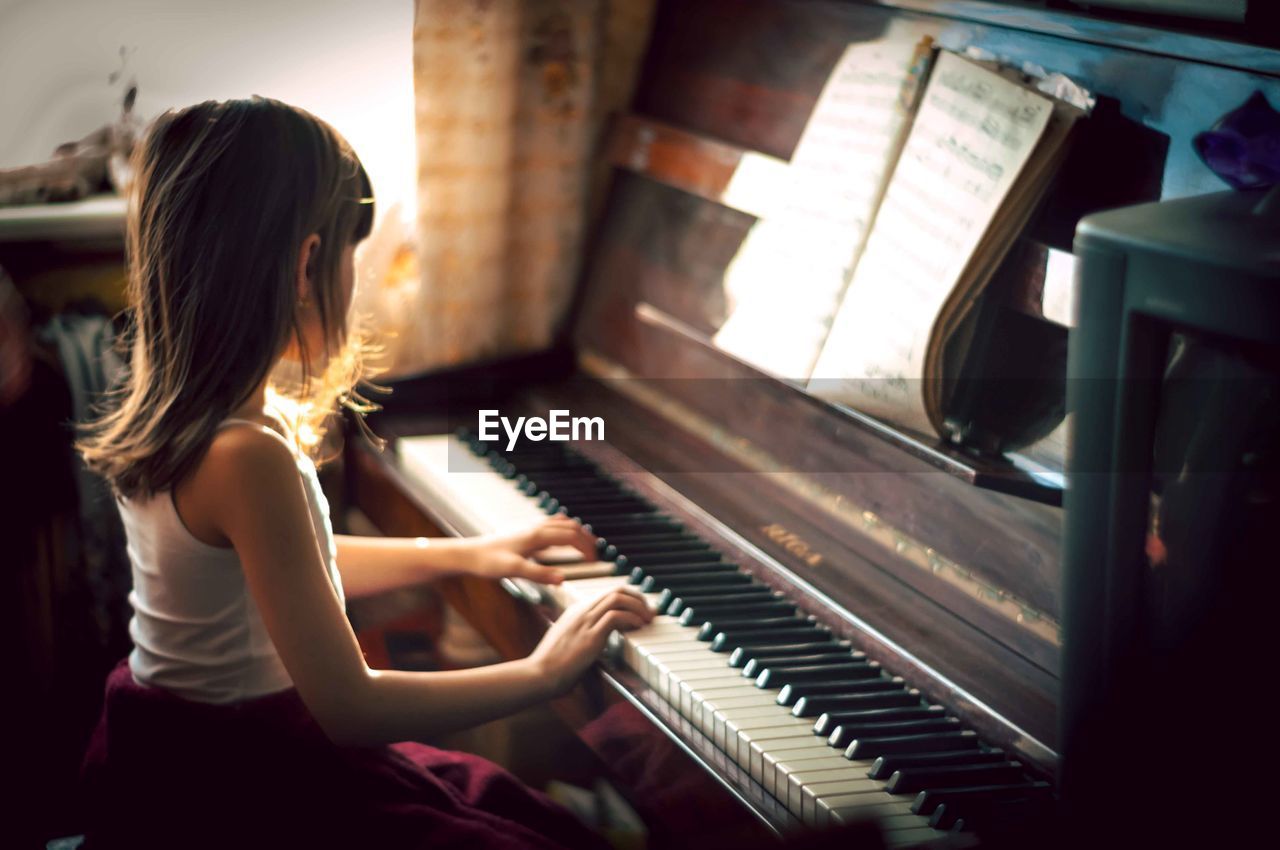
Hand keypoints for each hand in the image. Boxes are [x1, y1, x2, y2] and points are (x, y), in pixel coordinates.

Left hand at [462, 517, 597, 584]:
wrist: (468, 554)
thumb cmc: (488, 562)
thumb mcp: (514, 571)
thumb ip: (539, 574)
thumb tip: (562, 579)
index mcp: (538, 536)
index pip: (572, 537)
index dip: (587, 548)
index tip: (595, 561)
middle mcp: (536, 528)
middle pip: (570, 527)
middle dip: (586, 539)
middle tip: (596, 554)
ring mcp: (530, 528)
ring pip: (561, 524)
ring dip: (577, 532)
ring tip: (586, 545)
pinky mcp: (524, 532)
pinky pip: (550, 525)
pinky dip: (563, 530)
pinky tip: (561, 540)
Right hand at [530, 587, 653, 694]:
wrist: (539, 674)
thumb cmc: (552, 665)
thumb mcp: (568, 642)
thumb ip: (582, 636)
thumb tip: (599, 642)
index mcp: (577, 610)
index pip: (608, 593)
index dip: (629, 599)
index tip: (641, 610)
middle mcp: (582, 611)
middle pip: (616, 590)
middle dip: (638, 597)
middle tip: (649, 612)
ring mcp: (585, 621)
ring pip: (618, 598)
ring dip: (638, 606)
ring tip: (648, 619)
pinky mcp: (590, 636)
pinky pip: (616, 616)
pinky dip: (632, 618)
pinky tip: (638, 627)